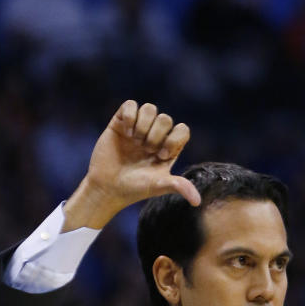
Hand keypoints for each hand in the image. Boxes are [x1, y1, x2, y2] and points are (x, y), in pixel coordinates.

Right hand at [63, 101, 200, 230]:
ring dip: (143, 125)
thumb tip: (197, 201)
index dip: (174, 139)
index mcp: (168, 147)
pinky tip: (125, 132)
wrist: (107, 188)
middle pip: (165, 118)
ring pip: (150, 108)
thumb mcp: (159, 186)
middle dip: (156, 135)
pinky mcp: (120, 122)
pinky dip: (130, 116)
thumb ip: (179, 187)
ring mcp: (137, 127)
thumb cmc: (134, 189)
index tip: (161, 156)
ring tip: (134, 141)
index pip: (182, 129)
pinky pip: (130, 104)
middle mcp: (155, 135)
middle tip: (145, 150)